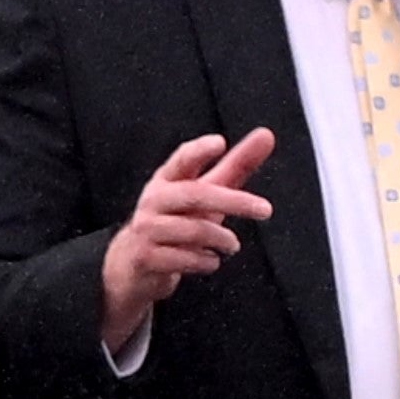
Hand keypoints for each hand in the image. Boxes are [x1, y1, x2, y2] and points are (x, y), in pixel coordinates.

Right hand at [97, 126, 276, 352]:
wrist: (134, 262)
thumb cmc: (177, 219)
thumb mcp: (206, 191)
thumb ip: (236, 165)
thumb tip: (266, 135)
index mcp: (168, 179)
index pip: (183, 159)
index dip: (199, 150)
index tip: (220, 142)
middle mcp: (154, 200)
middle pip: (196, 194)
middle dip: (234, 201)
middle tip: (265, 209)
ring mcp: (147, 229)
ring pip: (194, 230)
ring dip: (222, 239)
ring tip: (232, 244)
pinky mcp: (146, 257)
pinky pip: (185, 259)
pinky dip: (206, 262)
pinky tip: (210, 260)